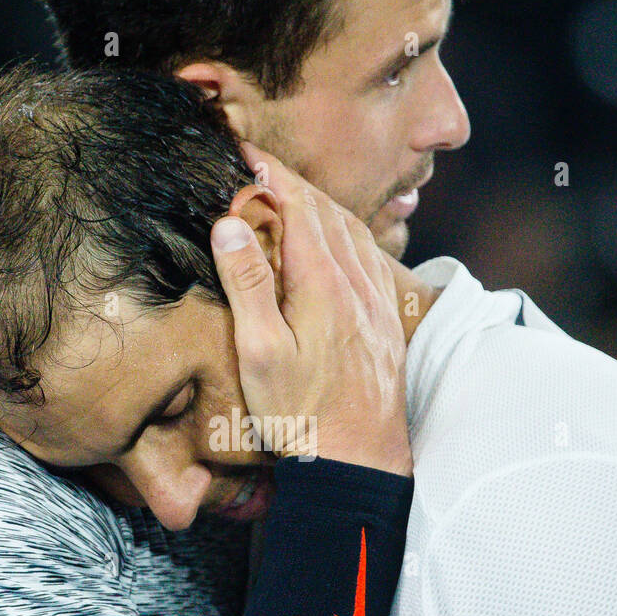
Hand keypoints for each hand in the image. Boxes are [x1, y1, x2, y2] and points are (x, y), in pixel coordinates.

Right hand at [210, 142, 411, 476]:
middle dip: (291, 183)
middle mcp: (358, 285)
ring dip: (321, 205)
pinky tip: (338, 241)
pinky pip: (371, 258)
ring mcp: (378, 303)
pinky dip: (348, 233)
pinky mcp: (386, 323)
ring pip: (353, 232)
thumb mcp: (260, 353)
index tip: (243, 152)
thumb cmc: (301, 416)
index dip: (269, 175)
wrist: (358, 463)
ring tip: (291, 193)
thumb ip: (247, 284)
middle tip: (259, 166)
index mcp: (323, 285)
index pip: (296, 207)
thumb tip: (230, 222)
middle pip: (326, 212)